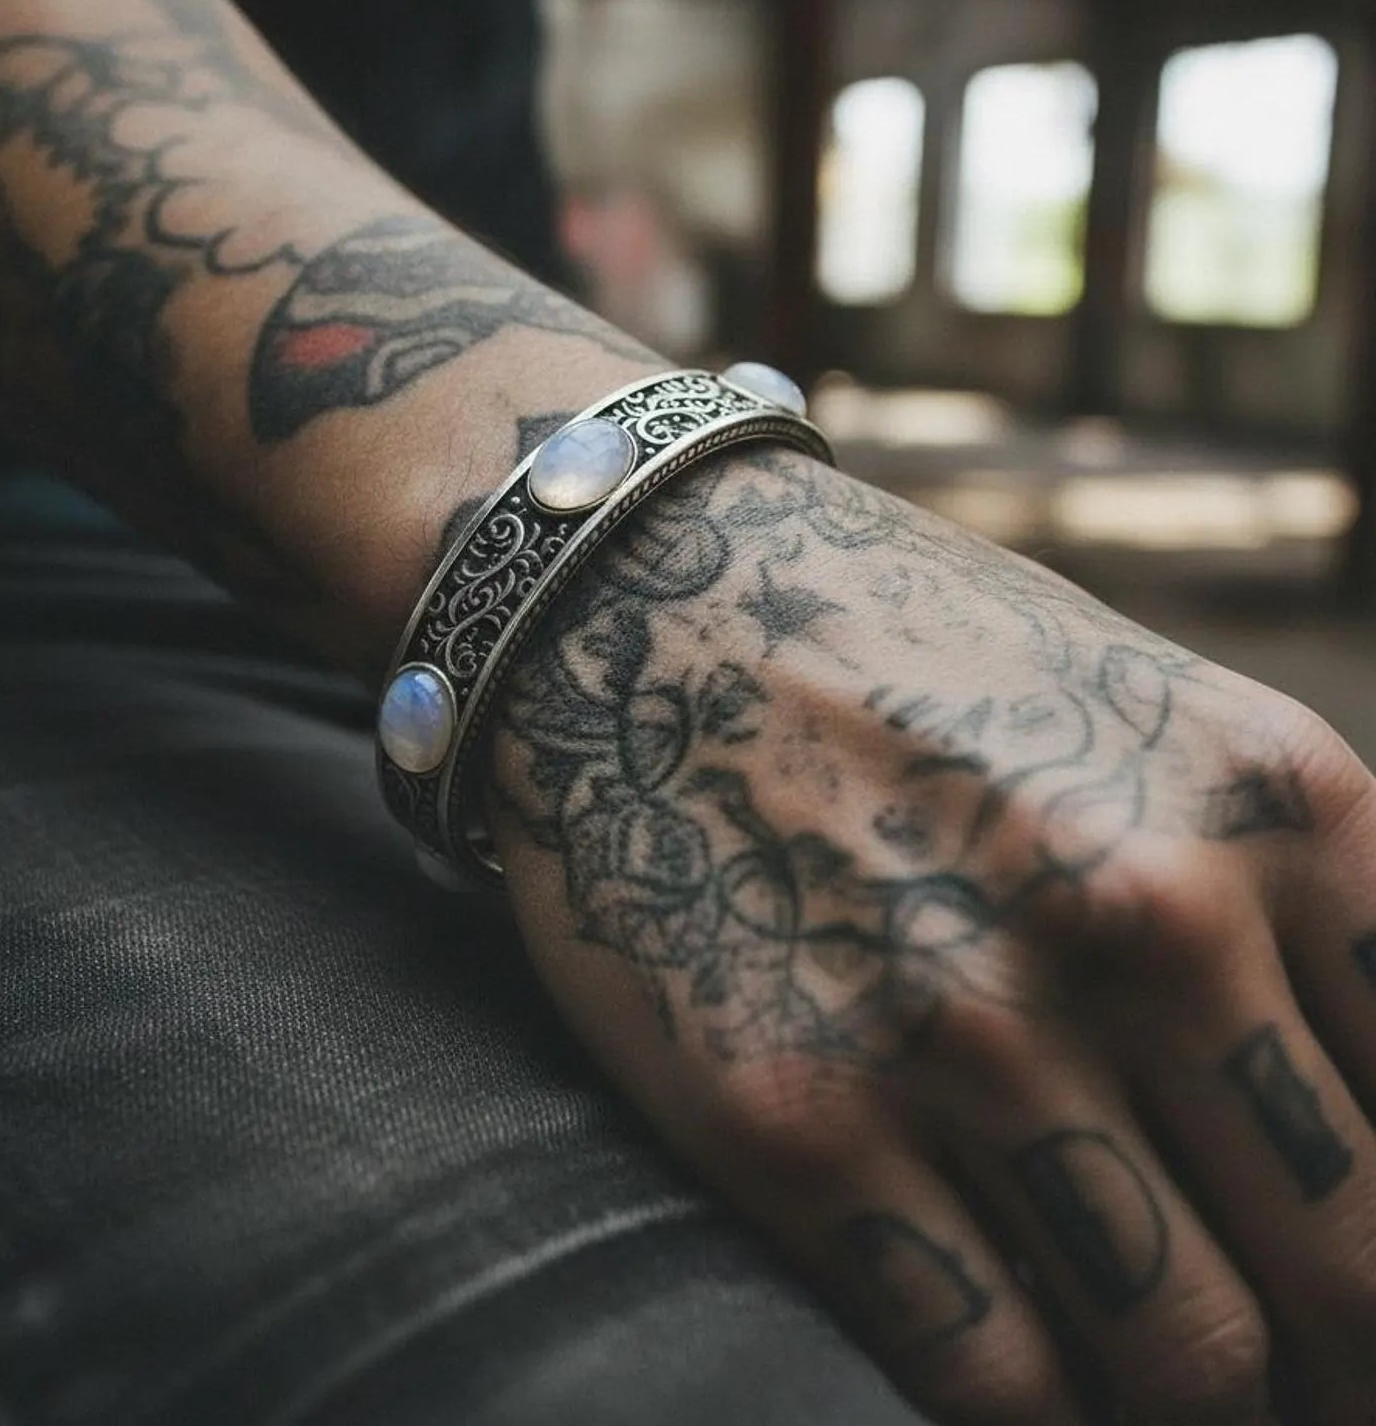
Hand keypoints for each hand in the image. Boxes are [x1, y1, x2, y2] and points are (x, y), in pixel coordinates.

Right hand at [491, 446, 1375, 1425]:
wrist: (648, 607)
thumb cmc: (908, 662)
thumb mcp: (1155, 720)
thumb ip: (1295, 902)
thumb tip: (1346, 1116)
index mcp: (1276, 810)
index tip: (1334, 1277)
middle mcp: (1145, 922)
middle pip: (1346, 1274)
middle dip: (1326, 1356)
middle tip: (1280, 1362)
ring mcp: (968, 1029)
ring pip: (1184, 1358)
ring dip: (1183, 1389)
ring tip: (1149, 1358)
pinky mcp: (800, 1120)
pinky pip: (991, 1374)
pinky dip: (1034, 1406)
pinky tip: (1024, 1362)